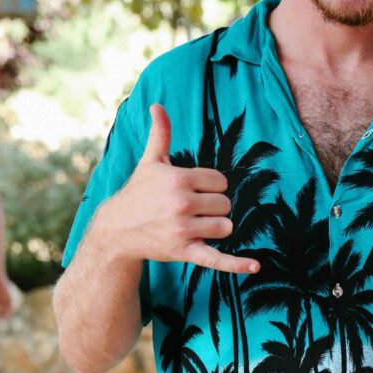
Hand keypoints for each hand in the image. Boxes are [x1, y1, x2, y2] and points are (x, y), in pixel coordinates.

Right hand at [95, 104, 257, 273]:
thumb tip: (157, 106)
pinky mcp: (185, 251)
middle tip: (190, 210)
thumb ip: (160, 135)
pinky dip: (237, 264)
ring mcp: (184, 229)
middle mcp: (182, 203)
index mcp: (179, 179)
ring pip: (225, 227)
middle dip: (213, 208)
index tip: (194, 191)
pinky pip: (217, 259)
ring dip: (215, 228)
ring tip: (195, 226)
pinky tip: (255, 266)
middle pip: (225, 204)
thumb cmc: (138, 194)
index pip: (221, 182)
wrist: (117, 230)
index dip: (211, 187)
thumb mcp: (149, 163)